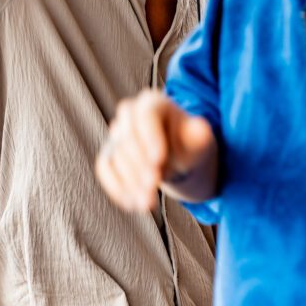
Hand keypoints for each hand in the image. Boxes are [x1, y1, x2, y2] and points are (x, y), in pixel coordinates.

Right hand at [96, 90, 216, 211]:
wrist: (179, 160)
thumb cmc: (189, 145)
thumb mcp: (200, 140)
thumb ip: (200, 134)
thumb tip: (201, 130)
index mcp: (153, 102)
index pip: (145, 114)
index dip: (150, 136)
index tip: (159, 161)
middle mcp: (130, 114)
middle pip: (127, 136)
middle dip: (139, 164)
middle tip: (154, 185)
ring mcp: (116, 134)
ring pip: (116, 155)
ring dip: (130, 181)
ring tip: (147, 202)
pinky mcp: (109, 153)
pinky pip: (105, 168)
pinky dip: (116, 186)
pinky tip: (131, 202)